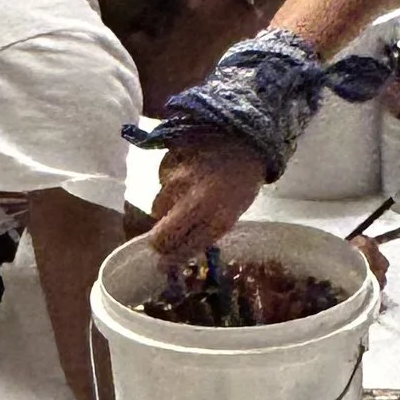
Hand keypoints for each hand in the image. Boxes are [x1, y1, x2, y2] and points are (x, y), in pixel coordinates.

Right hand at [147, 140, 268, 258]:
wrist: (242, 136)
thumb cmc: (240, 181)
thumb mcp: (231, 214)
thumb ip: (203, 235)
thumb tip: (175, 256)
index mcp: (213, 215)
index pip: (179, 247)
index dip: (171, 259)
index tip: (167, 263)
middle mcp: (190, 200)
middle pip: (159, 236)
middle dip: (162, 242)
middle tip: (171, 237)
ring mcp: (174, 180)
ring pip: (158, 210)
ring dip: (168, 211)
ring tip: (188, 198)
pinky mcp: (165, 164)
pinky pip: (160, 187)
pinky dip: (169, 189)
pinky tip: (186, 179)